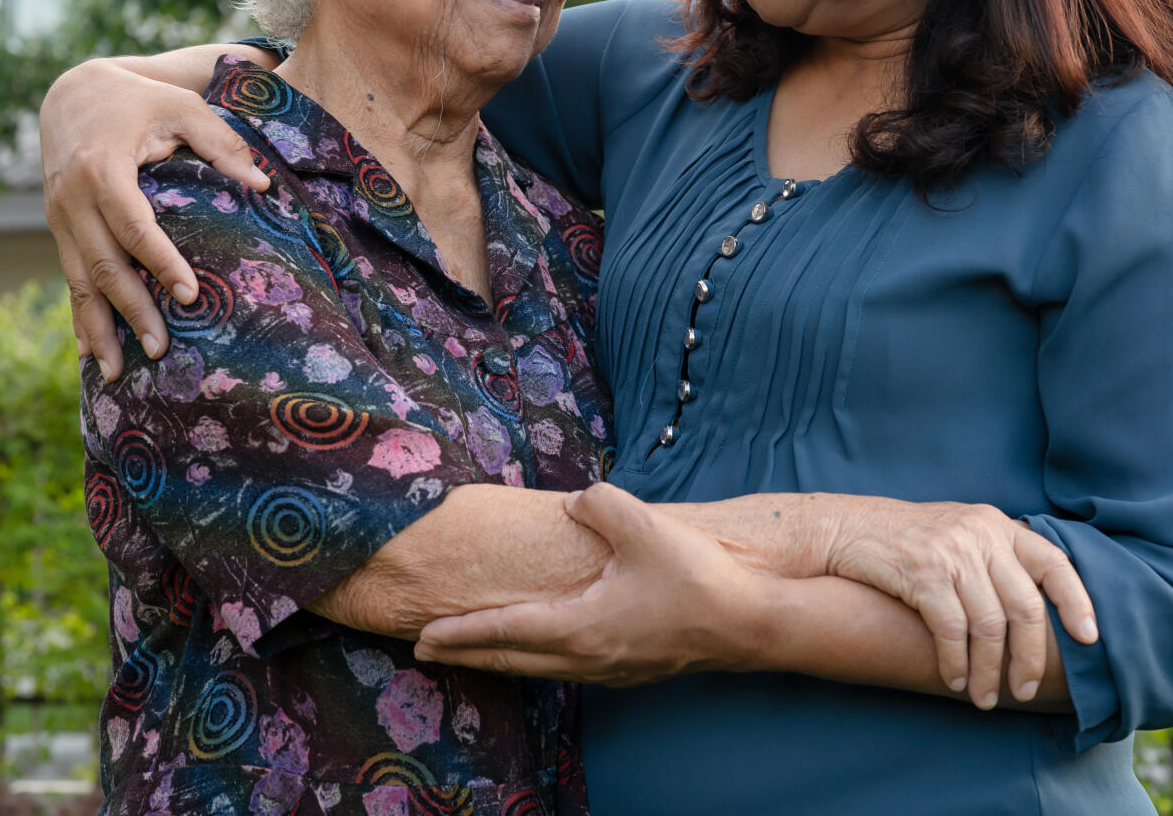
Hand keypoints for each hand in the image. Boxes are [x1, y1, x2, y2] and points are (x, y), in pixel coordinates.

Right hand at [41, 57, 270, 378]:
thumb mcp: (181, 108)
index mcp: (102, 169)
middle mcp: (72, 200)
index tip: (188, 296)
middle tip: (160, 350)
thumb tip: (264, 185)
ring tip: (116, 374)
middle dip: (131, 310)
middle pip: (103, 265)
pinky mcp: (58, 230)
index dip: (160, 262)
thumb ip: (221, 143)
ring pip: (78, 282)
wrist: (71, 94)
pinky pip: (69, 280)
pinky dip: (78, 318)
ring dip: (97, 329)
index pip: (133, 225)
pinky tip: (88, 354)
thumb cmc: (138, 101)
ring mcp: (59, 219)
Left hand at [413, 483, 769, 687]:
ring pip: (539, 669)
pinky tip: (539, 646)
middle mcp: (588, 657)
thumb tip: (575, 503)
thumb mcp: (643, 526)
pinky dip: (535, 659)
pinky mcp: (631, 668)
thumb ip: (598, 504)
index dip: (460, 634)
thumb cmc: (698, 579)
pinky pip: (566, 668)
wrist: (751, 623)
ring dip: (500, 659)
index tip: (421, 637)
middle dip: (465, 655)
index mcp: (580, 627)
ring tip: (471, 650)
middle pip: (512, 661)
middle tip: (424, 650)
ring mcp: (610, 669)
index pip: (504, 632)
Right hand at [828, 500, 1097, 709]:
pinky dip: (957, 662)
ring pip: (990, 625)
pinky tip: (954, 680)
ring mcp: (951, 552)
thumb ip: (993, 558)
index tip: (1089, 638)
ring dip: (989, 671)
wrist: (845, 528)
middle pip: (1024, 605)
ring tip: (983, 698)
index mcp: (996, 525)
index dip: (1077, 601)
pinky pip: (952, 629)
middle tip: (1022, 690)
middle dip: (1029, 657)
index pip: (1053, 562)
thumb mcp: (958, 533)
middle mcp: (980, 534)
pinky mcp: (922, 572)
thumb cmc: (904, 540)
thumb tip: (1033, 612)